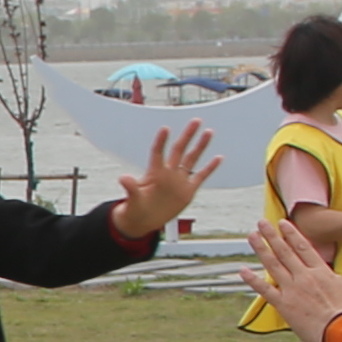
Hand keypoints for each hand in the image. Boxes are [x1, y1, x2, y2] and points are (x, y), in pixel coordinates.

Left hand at [113, 122, 209, 239]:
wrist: (144, 220)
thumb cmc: (136, 208)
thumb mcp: (132, 199)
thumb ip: (130, 188)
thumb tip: (123, 178)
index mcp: (155, 174)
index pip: (158, 153)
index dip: (161, 142)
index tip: (165, 129)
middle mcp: (168, 173)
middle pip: (179, 150)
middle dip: (188, 135)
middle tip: (196, 121)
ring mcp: (179, 181)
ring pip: (192, 159)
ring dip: (200, 146)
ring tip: (208, 132)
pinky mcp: (188, 190)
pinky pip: (201, 176)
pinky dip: (210, 168)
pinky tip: (218, 158)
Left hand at [242, 215, 341, 339]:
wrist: (340, 332)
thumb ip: (330, 278)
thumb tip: (326, 273)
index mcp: (321, 271)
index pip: (303, 247)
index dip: (291, 234)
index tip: (283, 223)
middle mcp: (305, 276)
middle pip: (285, 251)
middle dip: (272, 235)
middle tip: (262, 222)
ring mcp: (293, 289)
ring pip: (273, 264)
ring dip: (261, 248)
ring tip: (252, 235)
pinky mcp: (284, 305)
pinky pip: (265, 290)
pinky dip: (252, 280)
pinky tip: (243, 270)